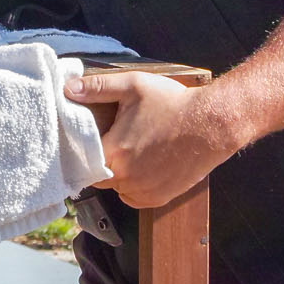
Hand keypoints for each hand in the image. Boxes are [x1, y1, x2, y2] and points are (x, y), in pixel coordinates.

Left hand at [65, 70, 239, 209]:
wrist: (213, 123)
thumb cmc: (174, 103)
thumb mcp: (134, 86)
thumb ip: (98, 88)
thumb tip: (69, 89)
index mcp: (114, 152)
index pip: (83, 161)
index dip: (84, 152)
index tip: (92, 142)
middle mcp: (125, 178)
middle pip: (99, 176)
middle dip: (103, 162)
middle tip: (117, 143)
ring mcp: (144, 191)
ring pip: (118, 188)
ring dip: (120, 175)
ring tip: (134, 152)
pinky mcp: (160, 198)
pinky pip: (135, 198)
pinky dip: (135, 187)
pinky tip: (144, 167)